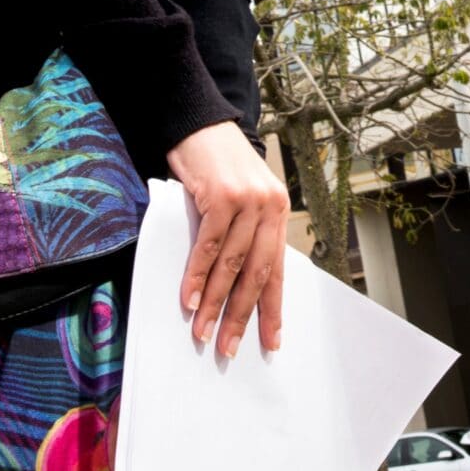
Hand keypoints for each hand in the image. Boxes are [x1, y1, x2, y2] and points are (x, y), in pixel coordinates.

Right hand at [166, 121, 288, 360]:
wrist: (199, 122)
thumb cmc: (217, 164)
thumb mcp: (239, 199)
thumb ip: (242, 235)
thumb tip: (233, 287)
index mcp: (279, 212)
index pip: (278, 270)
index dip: (273, 308)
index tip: (271, 342)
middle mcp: (270, 207)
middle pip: (258, 273)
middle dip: (243, 315)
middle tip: (230, 348)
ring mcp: (248, 200)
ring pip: (232, 263)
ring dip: (216, 302)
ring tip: (203, 331)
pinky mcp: (222, 195)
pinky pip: (209, 245)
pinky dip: (198, 276)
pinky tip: (190, 299)